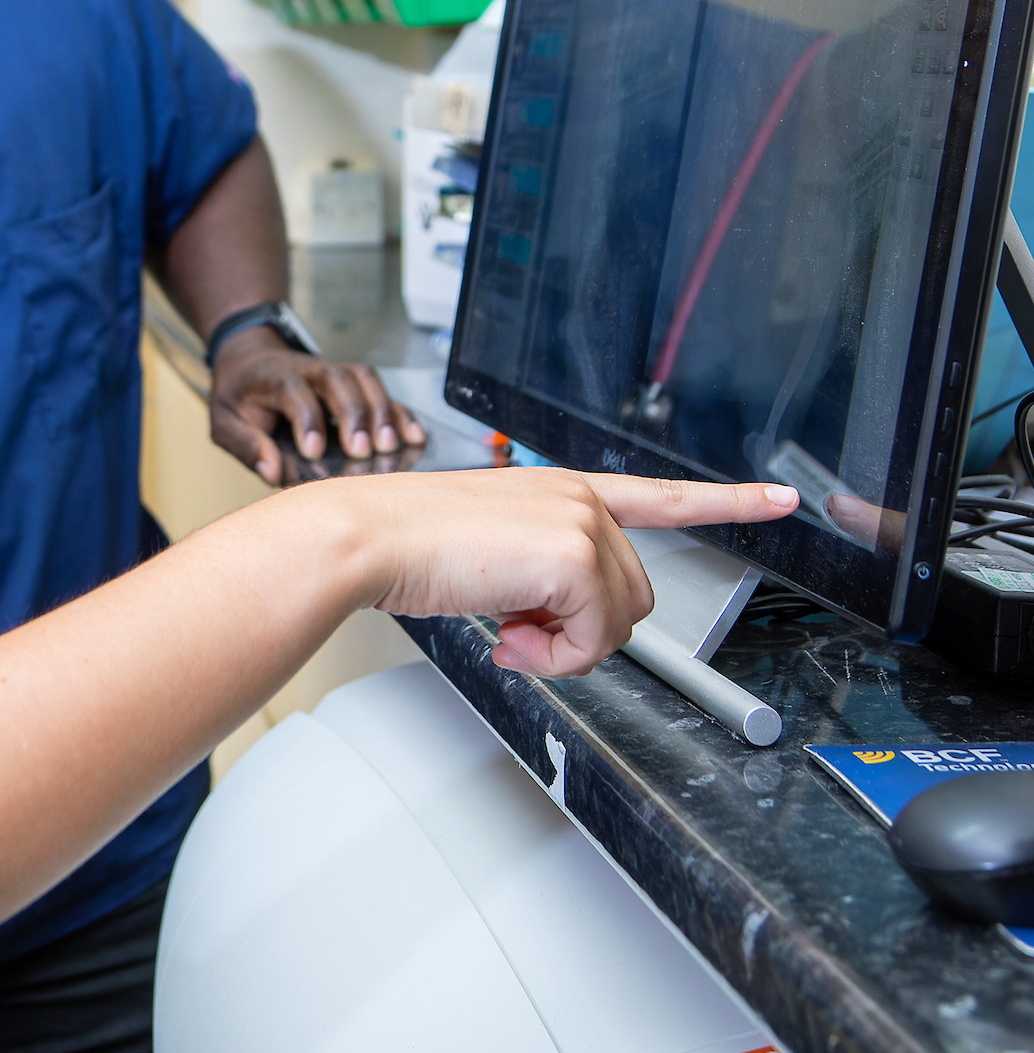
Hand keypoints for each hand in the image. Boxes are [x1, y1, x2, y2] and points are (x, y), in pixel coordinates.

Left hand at [208, 329, 424, 482]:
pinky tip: (413, 435)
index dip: (306, 419)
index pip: (293, 391)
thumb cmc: (238, 394)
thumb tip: (272, 471)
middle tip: (363, 451)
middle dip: (354, 414)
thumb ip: (245, 445)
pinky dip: (399, 411)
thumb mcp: (224, 421)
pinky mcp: (351, 383)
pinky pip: (380, 390)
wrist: (248, 359)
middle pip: (337, 380)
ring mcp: (332, 373)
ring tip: (392, 445)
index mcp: (271, 377)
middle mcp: (307, 369)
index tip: (313, 451)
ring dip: (382, 411)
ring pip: (364, 380)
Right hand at [322, 466, 797, 677]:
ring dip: (562, 646)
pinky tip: (505, 635)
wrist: (367, 539)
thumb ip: (538, 579)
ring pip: (618, 622)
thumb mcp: (486, 554)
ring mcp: (582, 523)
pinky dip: (551, 657)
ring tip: (504, 630)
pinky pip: (593, 641)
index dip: (726, 501)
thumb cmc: (404, 546)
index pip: (658, 495)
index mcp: (559, 489)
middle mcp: (580, 498)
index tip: (780, 496)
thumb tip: (544, 632)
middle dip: (578, 629)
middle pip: (632, 594)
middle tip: (516, 630)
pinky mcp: (575, 558)